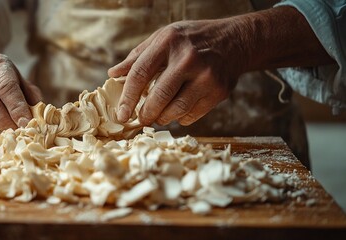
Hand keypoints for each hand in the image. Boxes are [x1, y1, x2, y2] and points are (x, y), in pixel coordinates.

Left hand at [108, 19, 248, 125]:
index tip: (121, 114)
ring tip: (158, 115)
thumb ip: (137, 57)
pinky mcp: (219, 91)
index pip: (140, 74)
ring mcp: (206, 76)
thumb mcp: (162, 38)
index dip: (127, 98)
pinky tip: (178, 110)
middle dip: (145, 114)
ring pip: (176, 110)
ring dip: (162, 118)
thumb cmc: (191, 40)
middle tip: (140, 119)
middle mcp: (188, 59)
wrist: (234, 41)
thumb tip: (113, 74)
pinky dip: (181, 118)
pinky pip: (192, 115)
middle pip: (159, 97)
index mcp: (168, 42)